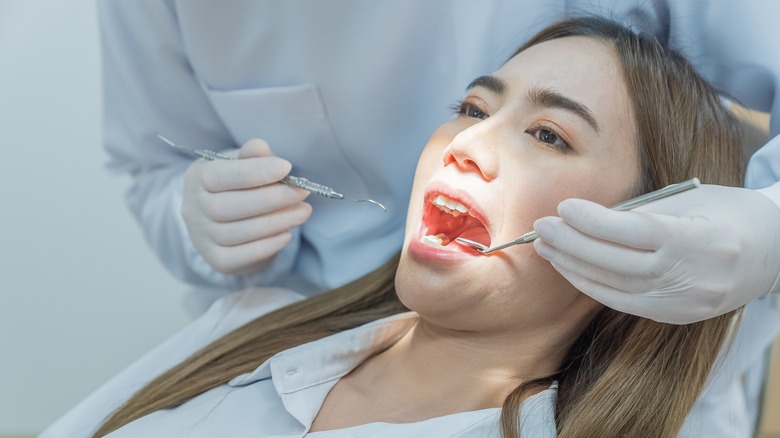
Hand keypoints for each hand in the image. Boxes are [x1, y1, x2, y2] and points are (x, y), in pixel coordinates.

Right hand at [181, 139, 311, 273]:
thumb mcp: (242, 164)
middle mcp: (193, 209)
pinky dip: (266, 246)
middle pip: (229, 207)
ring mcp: (202, 238)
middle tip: (301, 193)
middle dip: (271, 199)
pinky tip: (287, 234)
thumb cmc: (237, 186)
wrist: (225, 222)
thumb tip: (261, 147)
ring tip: (303, 211)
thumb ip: (252, 156)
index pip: (220, 175)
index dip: (254, 172)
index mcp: (197, 178)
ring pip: (237, 233)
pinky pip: (240, 257)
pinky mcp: (216, 260)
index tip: (286, 167)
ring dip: (275, 222)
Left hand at [533, 184, 779, 323]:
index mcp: (699, 240)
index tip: (564, 207)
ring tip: (545, 247)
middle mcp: (691, 277)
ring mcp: (682, 303)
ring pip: (614, 287)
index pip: (634, 233)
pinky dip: (591, 285)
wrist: (772, 253)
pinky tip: (569, 268)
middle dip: (572, 244)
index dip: (593, 222)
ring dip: (573, 267)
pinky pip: (621, 303)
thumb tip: (585, 218)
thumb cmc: (728, 214)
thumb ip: (640, 213)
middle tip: (541, 226)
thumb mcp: (690, 201)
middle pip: (617, 263)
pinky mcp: (673, 316)